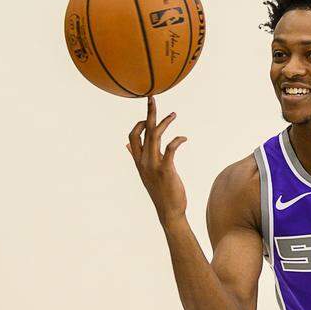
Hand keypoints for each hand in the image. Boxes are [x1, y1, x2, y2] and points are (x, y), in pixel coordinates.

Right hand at [127, 97, 189, 225]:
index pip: (132, 137)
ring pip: (155, 136)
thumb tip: (127, 146)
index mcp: (139, 161)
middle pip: (143, 131)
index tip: (148, 118)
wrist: (169, 211)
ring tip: (174, 114)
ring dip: (164, 122)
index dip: (139, 124)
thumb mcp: (146, 174)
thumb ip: (137, 158)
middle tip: (153, 98)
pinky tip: (184, 138)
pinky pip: (170, 149)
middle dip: (149, 113)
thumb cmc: (160, 191)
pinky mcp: (166, 169)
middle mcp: (144, 161)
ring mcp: (153, 165)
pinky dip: (176, 140)